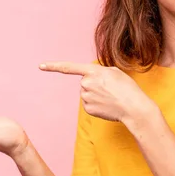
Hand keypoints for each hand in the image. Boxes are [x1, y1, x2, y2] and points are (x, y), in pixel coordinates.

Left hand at [39, 61, 158, 123]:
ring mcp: (86, 97)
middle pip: (84, 83)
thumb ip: (99, 72)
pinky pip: (89, 104)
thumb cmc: (127, 88)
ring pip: (86, 94)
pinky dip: (97, 104)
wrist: (134, 107)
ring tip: (111, 97)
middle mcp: (86, 84)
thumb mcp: (114, 72)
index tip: (41, 66)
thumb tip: (91, 79)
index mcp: (92, 71)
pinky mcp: (88, 109)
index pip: (69, 67)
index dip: (53, 66)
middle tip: (110, 89)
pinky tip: (107, 105)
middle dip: (94, 85)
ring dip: (96, 95)